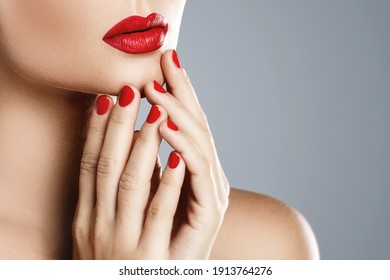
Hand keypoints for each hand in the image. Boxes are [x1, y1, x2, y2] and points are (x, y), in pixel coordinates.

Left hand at [72, 50, 228, 258]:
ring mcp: (211, 192)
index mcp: (195, 168)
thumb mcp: (153, 188)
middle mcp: (208, 175)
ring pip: (198, 145)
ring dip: (178, 116)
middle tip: (166, 61)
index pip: (186, 121)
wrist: (171, 273)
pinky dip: (184, 151)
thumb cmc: (160, 230)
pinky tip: (167, 131)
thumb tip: (137, 126)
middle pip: (196, 126)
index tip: (162, 63)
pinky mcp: (209, 212)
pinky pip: (197, 176)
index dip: (178, 91)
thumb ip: (152, 159)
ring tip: (157, 92)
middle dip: (181, 92)